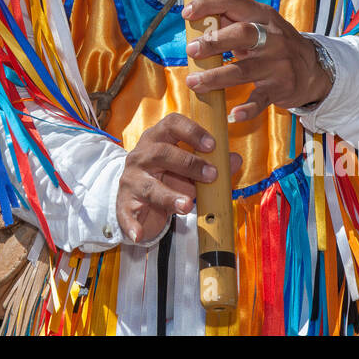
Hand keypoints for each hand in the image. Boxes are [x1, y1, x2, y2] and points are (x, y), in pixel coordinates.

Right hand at [116, 113, 241, 243]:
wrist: (137, 198)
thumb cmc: (167, 177)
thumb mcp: (189, 168)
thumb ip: (211, 163)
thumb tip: (234, 160)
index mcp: (157, 139)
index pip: (171, 124)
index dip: (191, 131)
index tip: (212, 145)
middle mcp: (141, 156)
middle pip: (160, 153)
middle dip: (188, 163)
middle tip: (211, 175)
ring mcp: (131, 180)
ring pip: (148, 186)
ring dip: (169, 196)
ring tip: (187, 206)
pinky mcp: (124, 204)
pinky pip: (126, 214)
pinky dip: (132, 225)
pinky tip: (140, 234)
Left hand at [182, 0, 331, 123]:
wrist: (314, 70)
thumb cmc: (276, 44)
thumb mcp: (261, 25)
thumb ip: (232, 21)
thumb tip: (197, 18)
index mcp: (263, 16)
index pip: (234, 1)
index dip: (208, 3)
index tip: (187, 12)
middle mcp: (273, 38)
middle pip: (241, 34)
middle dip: (213, 42)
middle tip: (191, 50)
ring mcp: (277, 64)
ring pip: (243, 70)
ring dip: (215, 77)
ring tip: (194, 82)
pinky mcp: (280, 89)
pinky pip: (260, 100)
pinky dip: (247, 109)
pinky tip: (233, 115)